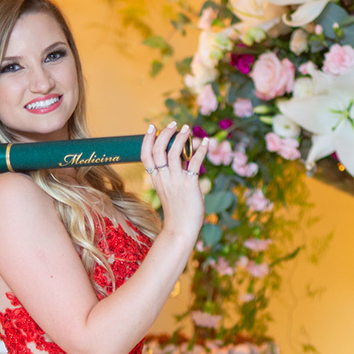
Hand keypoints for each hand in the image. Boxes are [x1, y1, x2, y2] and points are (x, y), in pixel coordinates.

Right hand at [141, 122, 208, 244]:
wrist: (181, 229)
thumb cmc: (177, 210)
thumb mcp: (169, 189)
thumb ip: (173, 172)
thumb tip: (183, 155)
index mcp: (156, 179)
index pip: (146, 155)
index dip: (148, 139)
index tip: (152, 126)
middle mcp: (164, 178)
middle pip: (158, 150)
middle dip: (165, 133)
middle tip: (175, 124)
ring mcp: (176, 181)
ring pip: (173, 153)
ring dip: (181, 138)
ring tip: (187, 128)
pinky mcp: (189, 185)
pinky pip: (194, 163)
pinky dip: (201, 150)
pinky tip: (207, 142)